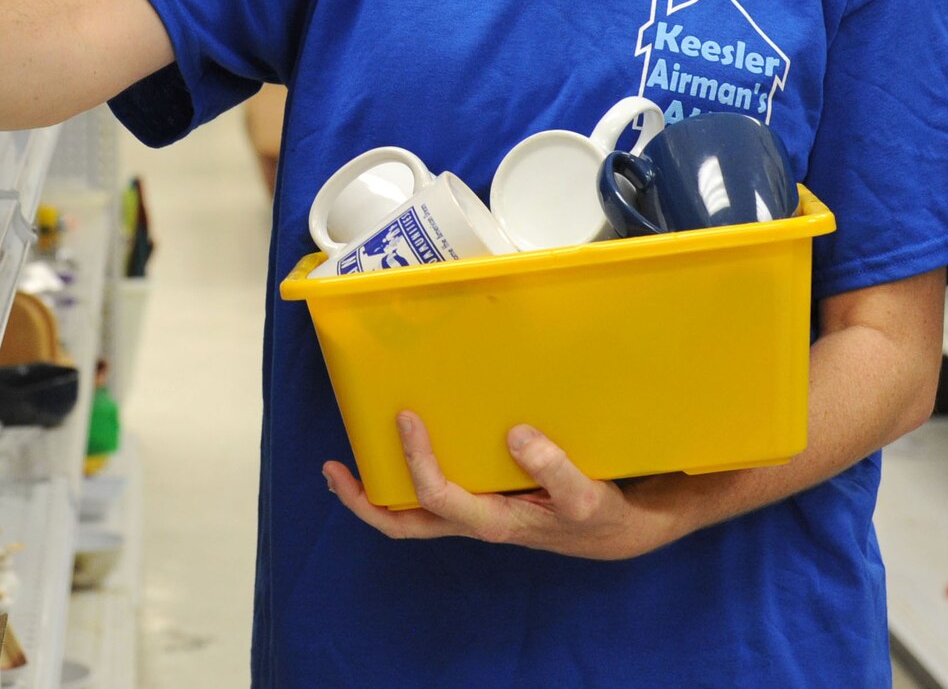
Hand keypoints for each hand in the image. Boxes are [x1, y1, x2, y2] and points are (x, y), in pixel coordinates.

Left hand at [322, 412, 677, 560]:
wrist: (615, 529)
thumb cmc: (596, 513)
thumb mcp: (586, 495)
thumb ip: (555, 469)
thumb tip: (516, 436)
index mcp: (491, 521)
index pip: (436, 497)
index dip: (415, 461)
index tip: (407, 417)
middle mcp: (472, 520)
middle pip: (403, 523)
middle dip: (363, 501)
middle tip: (331, 468)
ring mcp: (473, 513)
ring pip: (410, 515)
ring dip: (374, 494)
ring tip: (344, 465)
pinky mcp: (481, 500)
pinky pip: (431, 497)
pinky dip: (406, 479)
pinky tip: (400, 449)